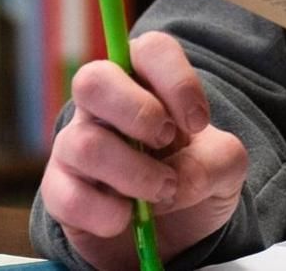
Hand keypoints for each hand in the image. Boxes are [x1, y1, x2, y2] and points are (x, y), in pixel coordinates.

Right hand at [40, 31, 249, 269]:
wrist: (171, 235)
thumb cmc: (192, 180)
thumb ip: (217, 161)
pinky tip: (126, 218)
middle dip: (138, 114)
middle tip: (166, 143)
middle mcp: (102, 108)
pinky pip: (70, 198)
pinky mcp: (60, 192)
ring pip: (85, 145)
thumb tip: (177, 179)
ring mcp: (74, 147)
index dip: (177, 81)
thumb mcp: (226, 167)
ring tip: (162, 193)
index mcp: (145, 83)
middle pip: (93, 80)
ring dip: (135, 175)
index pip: (151, 50)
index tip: (197, 123)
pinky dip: (109, 215)